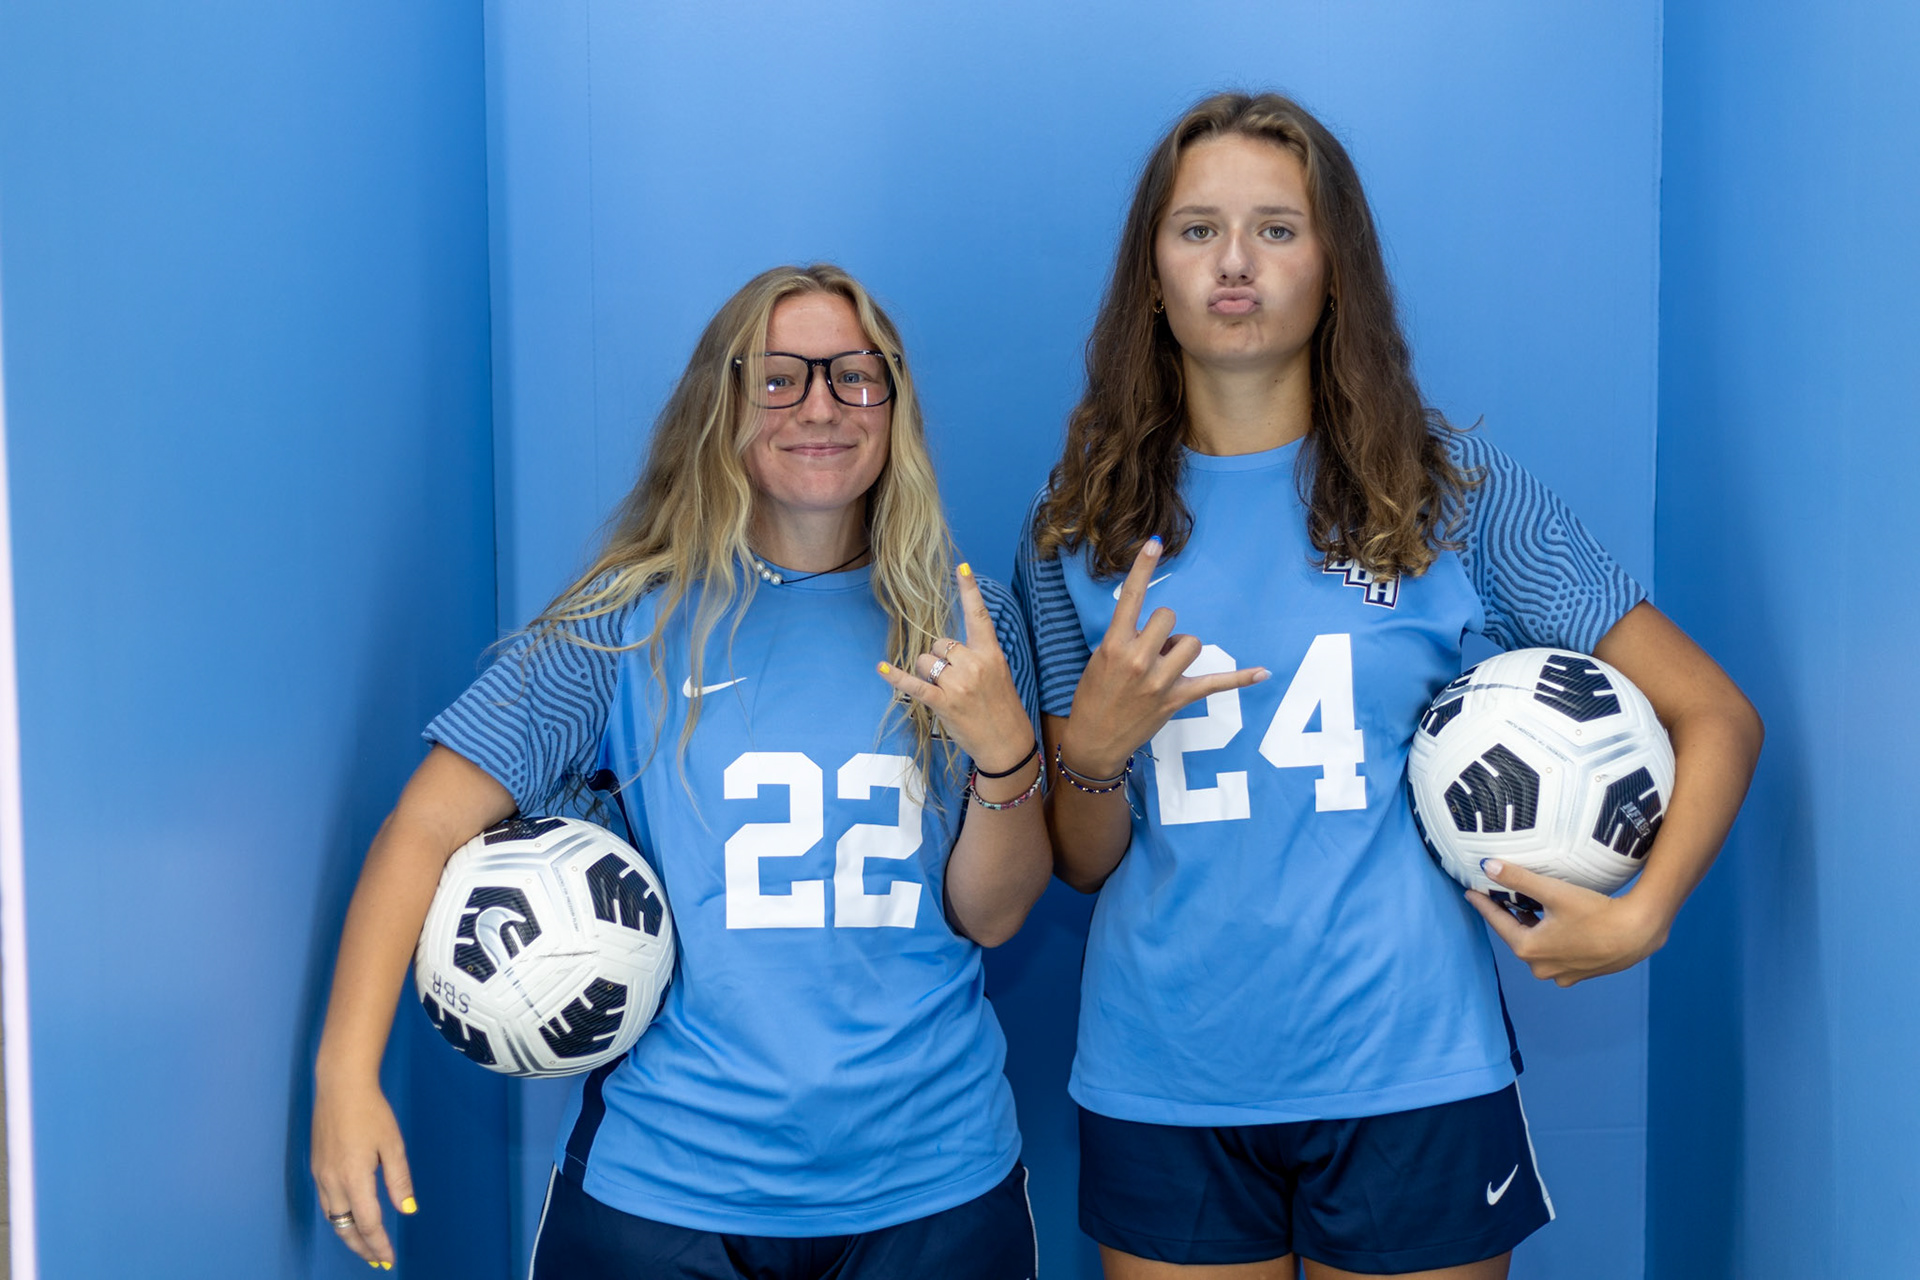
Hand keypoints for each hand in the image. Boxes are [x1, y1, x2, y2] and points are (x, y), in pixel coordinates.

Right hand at [312, 1076, 415, 1268]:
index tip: (388, 1259)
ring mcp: (320, 1174)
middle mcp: (332, 1181)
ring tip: (365, 1246)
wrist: (340, 1086)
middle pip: (345, 1227)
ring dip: (348, 1234)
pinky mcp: (316, 1167)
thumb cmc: (371, 1111)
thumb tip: (407, 1210)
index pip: (368, 1223)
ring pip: (333, 1217)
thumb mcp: (392, 1145)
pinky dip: (338, 1216)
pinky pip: (326, 1202)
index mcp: (353, 1178)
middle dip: (362, 1247)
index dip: (379, 1244)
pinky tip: (349, 1217)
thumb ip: (399, 1180)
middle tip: (376, 1260)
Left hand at [877, 563, 1033, 773]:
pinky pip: (915, 685)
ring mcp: (959, 684)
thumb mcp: (999, 674)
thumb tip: (948, 647)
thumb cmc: (1002, 707)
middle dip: (939, 657)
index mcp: (991, 653)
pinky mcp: (944, 703)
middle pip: (940, 642)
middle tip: (954, 679)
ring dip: (928, 673)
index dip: (969, 590)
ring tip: (946, 692)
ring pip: (926, 661)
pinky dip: (897, 677)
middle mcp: (975, 664)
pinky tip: (882, 668)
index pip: (979, 616)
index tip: (962, 566)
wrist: (1008, 743)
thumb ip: (978, 655)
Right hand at [1061, 537, 1267, 775]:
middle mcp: (1138, 660)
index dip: (1143, 568)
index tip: (1155, 543)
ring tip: (1164, 667)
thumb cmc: (1093, 697)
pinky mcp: (1178, 699)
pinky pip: (1216, 683)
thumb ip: (1126, 639)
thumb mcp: (1099, 660)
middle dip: (1163, 629)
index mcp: (1114, 645)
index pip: (1131, 598)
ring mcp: (1160, 681)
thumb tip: (1159, 634)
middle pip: (1169, 619)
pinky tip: (1263, 673)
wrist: (1094, 740)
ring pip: (1191, 642)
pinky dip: (1240, 678)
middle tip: (1149, 651)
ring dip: (1180, 649)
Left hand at [1465, 859, 1669, 986]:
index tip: (1471, 893)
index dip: (1484, 904)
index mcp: (1528, 949)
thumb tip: (1487, 866)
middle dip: (1509, 915)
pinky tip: (1558, 926)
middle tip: (1502, 896)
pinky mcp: (1578, 975)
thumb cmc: (1596, 913)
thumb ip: (1519, 879)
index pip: (1497, 921)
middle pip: (1517, 935)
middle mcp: (1541, 968)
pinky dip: (1551, 940)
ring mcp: (1560, 975)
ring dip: (1531, 928)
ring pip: (1537, 946)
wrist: (1639, 932)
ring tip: (1528, 908)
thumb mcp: (1553, 892)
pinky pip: (1555, 955)